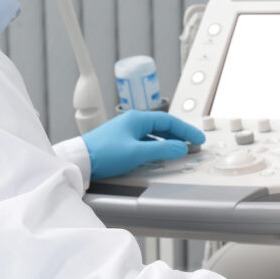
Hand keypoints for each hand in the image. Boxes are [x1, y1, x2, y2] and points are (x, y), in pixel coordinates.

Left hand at [82, 110, 204, 178]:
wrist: (80, 160)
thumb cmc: (104, 153)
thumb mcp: (137, 152)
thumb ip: (162, 149)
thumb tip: (181, 148)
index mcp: (137, 119)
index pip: (170, 121)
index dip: (187, 130)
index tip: (198, 139)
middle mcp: (133, 122)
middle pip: (164, 126)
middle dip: (180, 135)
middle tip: (193, 144)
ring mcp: (127, 131)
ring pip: (155, 134)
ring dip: (170, 141)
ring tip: (181, 149)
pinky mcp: (122, 141)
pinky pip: (147, 141)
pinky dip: (158, 146)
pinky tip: (161, 154)